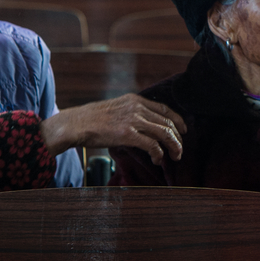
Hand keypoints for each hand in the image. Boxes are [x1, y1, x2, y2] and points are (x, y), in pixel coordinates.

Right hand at [40, 93, 186, 164]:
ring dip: (173, 147)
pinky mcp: (127, 134)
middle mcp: (137, 107)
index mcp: (135, 100)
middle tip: (179, 150)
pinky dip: (159, 154)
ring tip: (175, 157)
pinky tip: (157, 160)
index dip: (177, 120)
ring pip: (164, 133)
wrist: (76, 124)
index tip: (183, 130)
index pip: (164, 108)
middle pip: (167, 122)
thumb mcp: (115, 108)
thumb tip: (143, 127)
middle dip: (178, 138)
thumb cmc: (92, 120)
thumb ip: (130, 114)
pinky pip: (152, 145)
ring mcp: (133, 120)